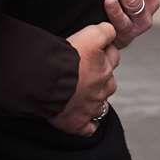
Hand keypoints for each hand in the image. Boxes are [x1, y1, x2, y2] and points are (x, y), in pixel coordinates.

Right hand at [50, 22, 118, 136]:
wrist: (46, 81)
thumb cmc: (63, 59)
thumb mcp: (89, 35)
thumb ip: (104, 31)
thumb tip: (112, 31)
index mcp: (104, 68)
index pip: (113, 56)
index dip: (103, 51)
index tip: (93, 49)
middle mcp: (102, 89)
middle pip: (108, 81)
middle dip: (99, 77)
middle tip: (82, 71)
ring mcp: (91, 107)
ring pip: (99, 103)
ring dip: (92, 98)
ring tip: (78, 93)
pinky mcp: (78, 122)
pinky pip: (88, 127)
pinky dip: (86, 124)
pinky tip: (81, 118)